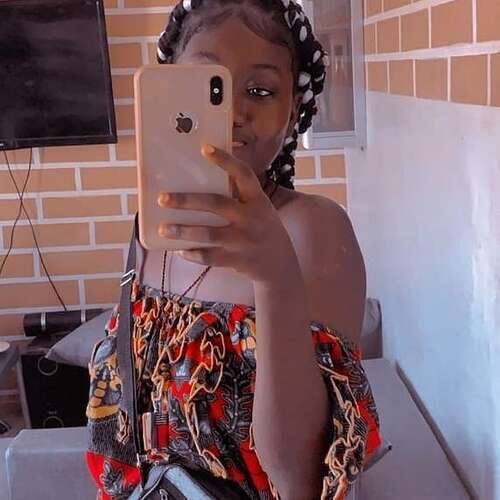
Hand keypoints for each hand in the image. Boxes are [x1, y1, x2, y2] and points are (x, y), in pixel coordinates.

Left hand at [157, 144, 297, 283]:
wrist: (281, 264)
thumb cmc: (263, 230)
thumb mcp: (260, 209)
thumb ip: (240, 197)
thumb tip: (201, 184)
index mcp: (258, 200)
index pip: (243, 174)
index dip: (225, 160)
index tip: (204, 148)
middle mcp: (251, 218)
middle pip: (215, 204)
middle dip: (186, 201)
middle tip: (162, 198)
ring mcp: (243, 240)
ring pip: (208, 234)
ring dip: (183, 231)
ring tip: (163, 228)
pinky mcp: (236, 260)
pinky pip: (210, 257)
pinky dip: (192, 254)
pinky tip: (179, 250)